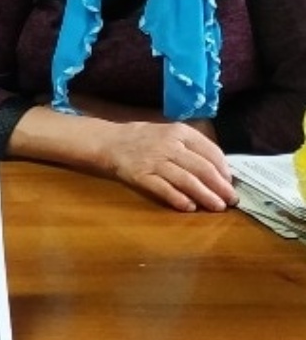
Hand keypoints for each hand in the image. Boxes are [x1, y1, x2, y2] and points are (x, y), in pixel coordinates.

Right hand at [99, 121, 234, 211]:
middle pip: (202, 168)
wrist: (109, 141)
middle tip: (231, 200)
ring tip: (217, 207)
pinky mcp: (140, 175)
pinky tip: (189, 207)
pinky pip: (163, 189)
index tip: (230, 183)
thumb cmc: (145, 139)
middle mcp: (169, 145)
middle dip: (220, 187)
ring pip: (186, 180)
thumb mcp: (170, 133)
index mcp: (180, 132)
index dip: (225, 170)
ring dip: (205, 195)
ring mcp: (154, 161)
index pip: (211, 152)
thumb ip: (193, 147)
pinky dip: (178, 198)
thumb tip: (220, 170)